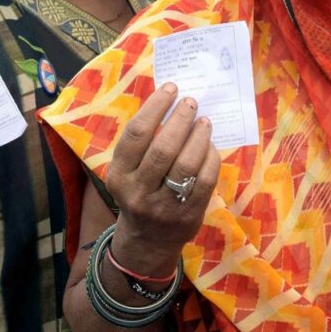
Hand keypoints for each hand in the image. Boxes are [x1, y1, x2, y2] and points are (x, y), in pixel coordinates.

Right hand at [106, 83, 220, 273]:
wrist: (147, 242)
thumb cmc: (139, 194)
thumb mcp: (128, 172)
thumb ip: (143, 144)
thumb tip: (171, 101)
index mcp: (119, 175)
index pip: (137, 134)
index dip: (155, 107)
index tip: (171, 89)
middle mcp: (138, 191)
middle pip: (163, 148)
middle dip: (180, 119)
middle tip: (191, 102)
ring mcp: (163, 206)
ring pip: (186, 164)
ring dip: (198, 136)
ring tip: (204, 121)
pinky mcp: (188, 215)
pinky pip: (204, 181)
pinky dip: (211, 158)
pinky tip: (210, 145)